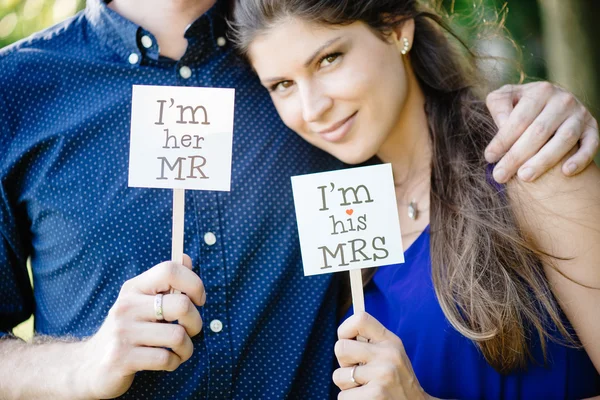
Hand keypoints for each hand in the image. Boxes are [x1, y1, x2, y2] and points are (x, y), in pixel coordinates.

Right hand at [79, 255, 204, 398]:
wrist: (89, 365)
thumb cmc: (127, 330)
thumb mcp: (140, 301)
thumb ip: (165, 281)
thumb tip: (185, 258)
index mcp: (134, 287)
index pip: (170, 270)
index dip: (194, 283)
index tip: (199, 300)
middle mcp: (127, 306)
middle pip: (182, 306)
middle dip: (196, 322)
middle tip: (190, 331)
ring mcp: (123, 332)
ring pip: (178, 336)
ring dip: (187, 348)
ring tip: (179, 350)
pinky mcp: (122, 358)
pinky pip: (166, 359)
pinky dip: (174, 362)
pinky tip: (167, 361)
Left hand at [333, 312, 431, 399]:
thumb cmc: (397, 380)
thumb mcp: (392, 353)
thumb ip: (371, 342)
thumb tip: (343, 335)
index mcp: (390, 341)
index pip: (360, 319)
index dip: (345, 330)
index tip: (347, 341)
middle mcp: (388, 355)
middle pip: (340, 348)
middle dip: (344, 363)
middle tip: (359, 371)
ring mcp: (382, 375)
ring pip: (338, 376)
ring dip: (347, 385)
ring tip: (365, 387)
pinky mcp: (375, 395)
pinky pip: (343, 397)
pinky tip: (367, 398)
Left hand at [485, 81, 598, 182]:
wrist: (553, 102)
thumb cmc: (522, 105)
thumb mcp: (507, 98)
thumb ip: (500, 107)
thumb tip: (500, 126)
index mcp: (540, 91)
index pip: (519, 119)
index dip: (503, 139)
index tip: (489, 157)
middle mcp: (563, 100)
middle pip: (539, 131)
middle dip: (517, 156)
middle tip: (500, 175)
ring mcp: (580, 115)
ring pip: (564, 139)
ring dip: (544, 161)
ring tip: (524, 177)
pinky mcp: (592, 128)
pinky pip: (591, 144)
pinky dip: (580, 158)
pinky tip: (565, 172)